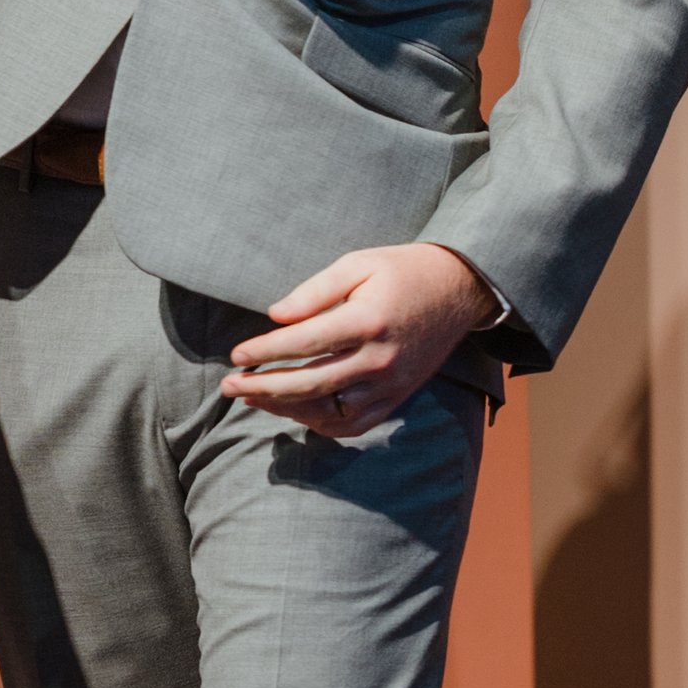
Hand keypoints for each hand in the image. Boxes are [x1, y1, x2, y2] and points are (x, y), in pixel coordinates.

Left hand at [222, 243, 495, 438]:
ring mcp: (391, 384)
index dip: (266, 351)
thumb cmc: (401, 270)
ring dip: (286, 408)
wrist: (458, 291)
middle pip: (312, 385)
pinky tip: (292, 410)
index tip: (236, 355)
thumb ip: (314, 292)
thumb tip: (274, 317)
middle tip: (229, 386)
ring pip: (329, 411)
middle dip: (264, 388)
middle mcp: (380, 359)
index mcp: (368, 321)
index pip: (305, 343)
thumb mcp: (357, 264)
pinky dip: (319, 422)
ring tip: (253, 397)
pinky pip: (353, 424)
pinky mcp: (397, 398)